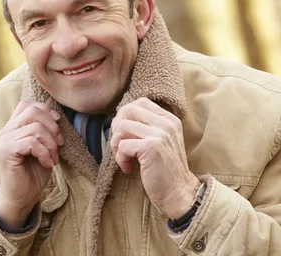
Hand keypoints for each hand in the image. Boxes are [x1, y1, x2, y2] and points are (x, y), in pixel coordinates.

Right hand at [0, 100, 63, 227]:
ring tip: (53, 158)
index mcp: (13, 126)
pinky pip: (31, 143)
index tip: (58, 127)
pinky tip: (47, 164)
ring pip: (35, 128)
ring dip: (51, 144)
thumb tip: (57, 117)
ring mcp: (4, 140)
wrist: (20, 199)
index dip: (46, 111)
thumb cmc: (32, 174)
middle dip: (52, 127)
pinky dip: (45, 153)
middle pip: (33, 112)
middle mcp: (6, 130)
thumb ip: (44, 131)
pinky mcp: (5, 151)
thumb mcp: (43, 148)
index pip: (28, 104)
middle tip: (60, 145)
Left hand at [109, 98, 199, 218]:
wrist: (179, 192)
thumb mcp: (160, 141)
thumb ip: (146, 127)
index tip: (124, 134)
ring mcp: (160, 134)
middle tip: (119, 145)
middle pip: (128, 109)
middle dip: (117, 127)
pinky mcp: (151, 147)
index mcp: (169, 119)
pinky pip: (122, 145)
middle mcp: (166, 123)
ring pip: (122, 126)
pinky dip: (120, 158)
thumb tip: (118, 117)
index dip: (125, 115)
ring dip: (116, 145)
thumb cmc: (164, 169)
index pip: (140, 102)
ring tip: (124, 158)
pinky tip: (128, 168)